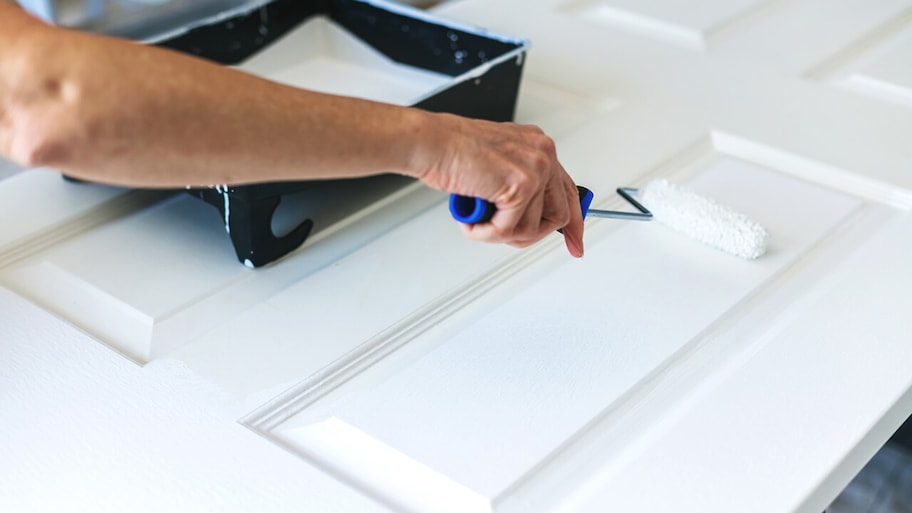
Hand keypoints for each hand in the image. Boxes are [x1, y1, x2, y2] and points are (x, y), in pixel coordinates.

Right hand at [410, 112, 583, 257]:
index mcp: (538, 147)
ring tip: (476, 221)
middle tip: (504, 237)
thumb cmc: (451, 152)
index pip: (567, 192)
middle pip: (557, 215)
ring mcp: (535, 169)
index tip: (575, 244)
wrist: (430, 143)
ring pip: (531, 228)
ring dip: (498, 234)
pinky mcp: (520, 186)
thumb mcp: (496, 165)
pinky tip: (470, 221)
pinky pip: (509, 230)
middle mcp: (543, 154)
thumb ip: (517, 185)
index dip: (574, 223)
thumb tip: (527, 216)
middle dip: (529, 235)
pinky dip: (485, 234)